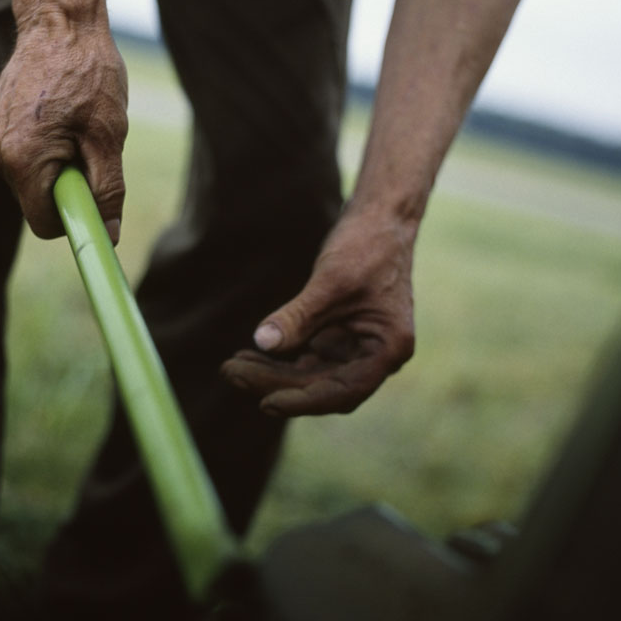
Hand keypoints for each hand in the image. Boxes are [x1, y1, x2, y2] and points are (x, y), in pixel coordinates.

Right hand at [0, 21, 127, 239]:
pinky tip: (59, 117)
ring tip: (74, 125)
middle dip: (67, 186)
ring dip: (57, 166)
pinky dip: (45, 150)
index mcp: (22, 159)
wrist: (60, 22)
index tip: (96, 194)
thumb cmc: (89, 73)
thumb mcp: (108, 135)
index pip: (45, 223)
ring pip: (31, 181)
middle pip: (37, 202)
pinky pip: (22, 159)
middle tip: (88, 146)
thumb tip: (109, 234)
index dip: (75, 217)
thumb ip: (107, 189)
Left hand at [221, 207, 416, 415]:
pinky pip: (308, 357)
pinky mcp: (341, 336)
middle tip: (231, 372)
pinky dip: (282, 357)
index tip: (265, 403)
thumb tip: (263, 342)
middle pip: (322, 385)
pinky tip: (251, 354)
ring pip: (312, 375)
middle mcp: (377, 356)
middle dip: (276, 382)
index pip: (344, 390)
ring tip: (232, 366)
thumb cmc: (367, 245)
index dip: (304, 401)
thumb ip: (299, 315)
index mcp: (389, 348)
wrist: (380, 217)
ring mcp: (358, 347)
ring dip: (273, 372)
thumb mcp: (331, 280)